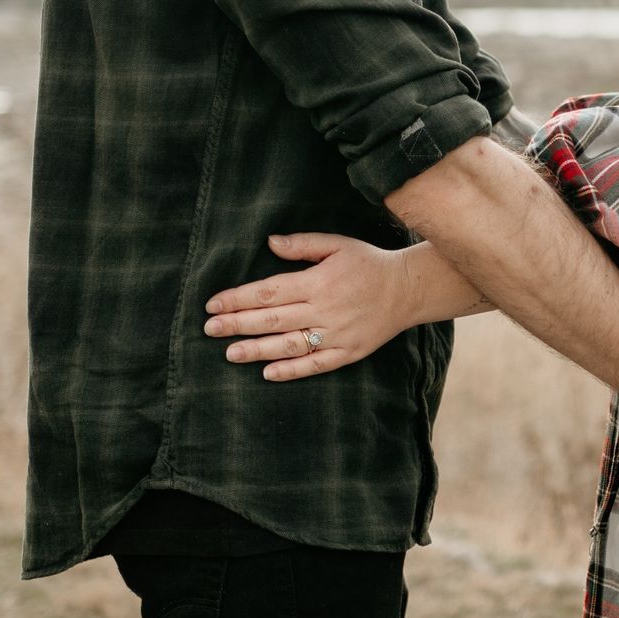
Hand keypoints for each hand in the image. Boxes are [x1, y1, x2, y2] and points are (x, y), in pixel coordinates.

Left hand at [204, 234, 414, 378]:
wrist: (409, 289)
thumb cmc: (369, 263)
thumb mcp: (338, 244)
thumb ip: (302, 245)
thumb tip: (269, 243)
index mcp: (318, 282)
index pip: (268, 292)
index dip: (238, 299)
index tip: (213, 305)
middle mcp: (324, 310)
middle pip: (272, 320)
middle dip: (237, 325)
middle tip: (209, 330)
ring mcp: (336, 334)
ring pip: (289, 345)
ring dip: (257, 350)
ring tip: (230, 354)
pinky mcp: (348, 352)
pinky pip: (316, 365)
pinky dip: (292, 371)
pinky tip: (268, 374)